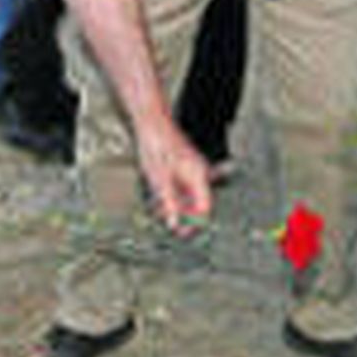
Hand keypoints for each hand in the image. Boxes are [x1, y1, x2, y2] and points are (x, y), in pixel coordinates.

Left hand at [135, 114, 212, 230]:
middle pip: (198, 203)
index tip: (184, 233)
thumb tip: (174, 224)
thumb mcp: (160, 180)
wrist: (150, 123)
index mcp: (199, 175)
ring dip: (176, 207)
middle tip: (172, 227)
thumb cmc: (157, 147)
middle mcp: (198, 173)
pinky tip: (158, 199)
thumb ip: (169, 203)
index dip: (196, 222)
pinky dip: (171, 196)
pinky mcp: (181, 167)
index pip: (205, 206)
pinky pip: (180, 188)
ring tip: (161, 213)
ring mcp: (190, 170)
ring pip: (188, 197)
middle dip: (184, 217)